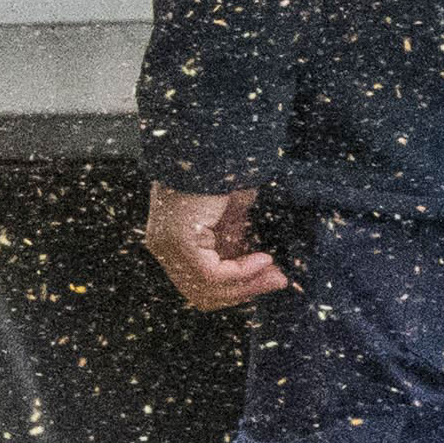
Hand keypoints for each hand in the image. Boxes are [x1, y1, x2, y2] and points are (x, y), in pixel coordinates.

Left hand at [142, 185, 290, 309]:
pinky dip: (242, 271)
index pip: (199, 285)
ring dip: (248, 285)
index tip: (270, 277)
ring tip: (276, 274)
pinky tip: (264, 259)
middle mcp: (164, 249)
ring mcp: (167, 248)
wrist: (208, 148)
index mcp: (172, 244)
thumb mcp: (231, 215)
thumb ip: (237, 242)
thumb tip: (264, 268)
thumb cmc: (219, 174)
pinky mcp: (178, 243)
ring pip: (208, 289)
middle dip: (245, 291)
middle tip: (279, 280)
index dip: (236, 288)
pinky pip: (213, 273)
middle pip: (202, 294)